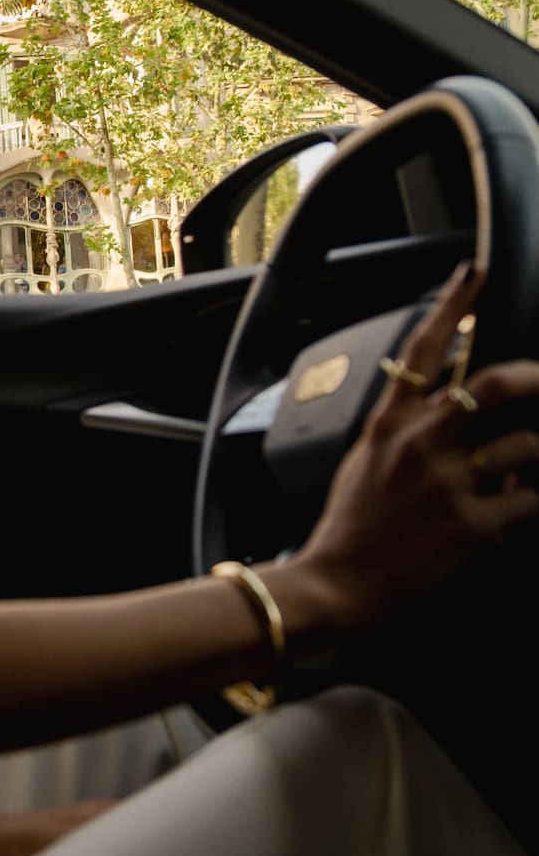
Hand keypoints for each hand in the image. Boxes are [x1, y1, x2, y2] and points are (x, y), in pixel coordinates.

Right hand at [296, 262, 538, 633]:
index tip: (474, 271)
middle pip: (490, 385)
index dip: (452, 305)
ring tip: (527, 470)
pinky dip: (532, 502)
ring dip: (537, 458)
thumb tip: (464, 428)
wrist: (336, 584)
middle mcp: (418, 444)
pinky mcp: (469, 523)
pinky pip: (528, 500)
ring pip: (524, 446)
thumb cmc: (348, 527)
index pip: (421, 349)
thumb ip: (408, 436)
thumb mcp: (365, 463)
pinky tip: (519, 510)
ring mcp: (445, 482)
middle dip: (533, 377)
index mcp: (389, 424)